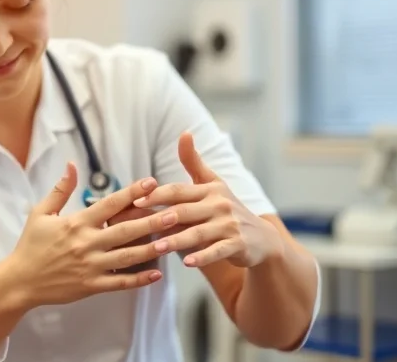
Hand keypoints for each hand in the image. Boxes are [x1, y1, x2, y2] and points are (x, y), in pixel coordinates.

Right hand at [1, 162, 171, 309]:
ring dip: (152, 248)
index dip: (131, 193)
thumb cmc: (30, 245)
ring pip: (127, 257)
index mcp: (76, 223)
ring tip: (174, 240)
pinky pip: (120, 282)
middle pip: (125, 230)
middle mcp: (86, 244)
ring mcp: (90, 266)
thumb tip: (72, 165)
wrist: (20, 281)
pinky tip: (157, 274)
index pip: (109, 204)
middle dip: (152, 221)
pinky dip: (139, 279)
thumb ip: (60, 190)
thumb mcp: (41, 213)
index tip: (150, 182)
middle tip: (175, 212)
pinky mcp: (91, 286)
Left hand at [134, 132, 282, 268]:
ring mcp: (229, 225)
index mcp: (209, 190)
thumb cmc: (227, 209)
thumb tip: (184, 133)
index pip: (178, 190)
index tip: (135, 200)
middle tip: (141, 224)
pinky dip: (202, 257)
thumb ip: (194, 162)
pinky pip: (217, 251)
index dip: (156, 195)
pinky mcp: (238, 244)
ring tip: (157, 247)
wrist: (261, 238)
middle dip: (163, 217)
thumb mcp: (213, 183)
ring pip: (198, 232)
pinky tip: (187, 263)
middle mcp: (219, 204)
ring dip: (177, 240)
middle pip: (185, 210)